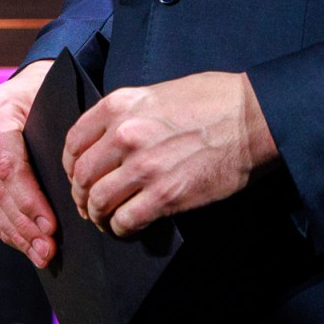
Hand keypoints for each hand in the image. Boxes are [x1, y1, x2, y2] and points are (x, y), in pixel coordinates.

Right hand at [0, 64, 57, 267]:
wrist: (28, 83)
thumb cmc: (52, 98)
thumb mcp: (59, 110)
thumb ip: (60, 147)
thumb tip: (74, 196)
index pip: (8, 167)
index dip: (30, 202)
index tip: (52, 228)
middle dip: (23, 225)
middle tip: (48, 251)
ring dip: (13, 232)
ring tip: (39, 255)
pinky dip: (0, 226)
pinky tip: (21, 243)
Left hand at [63, 71, 277, 236]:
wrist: (253, 118)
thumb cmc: (213, 100)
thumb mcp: (158, 93)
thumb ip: (129, 113)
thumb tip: (111, 137)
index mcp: (119, 106)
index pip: (74, 141)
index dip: (70, 165)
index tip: (77, 176)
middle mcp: (124, 134)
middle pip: (82, 175)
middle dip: (80, 195)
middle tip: (88, 205)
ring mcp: (143, 166)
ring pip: (98, 201)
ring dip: (97, 216)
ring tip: (105, 220)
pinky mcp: (165, 195)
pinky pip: (126, 220)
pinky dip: (121, 230)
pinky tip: (127, 229)